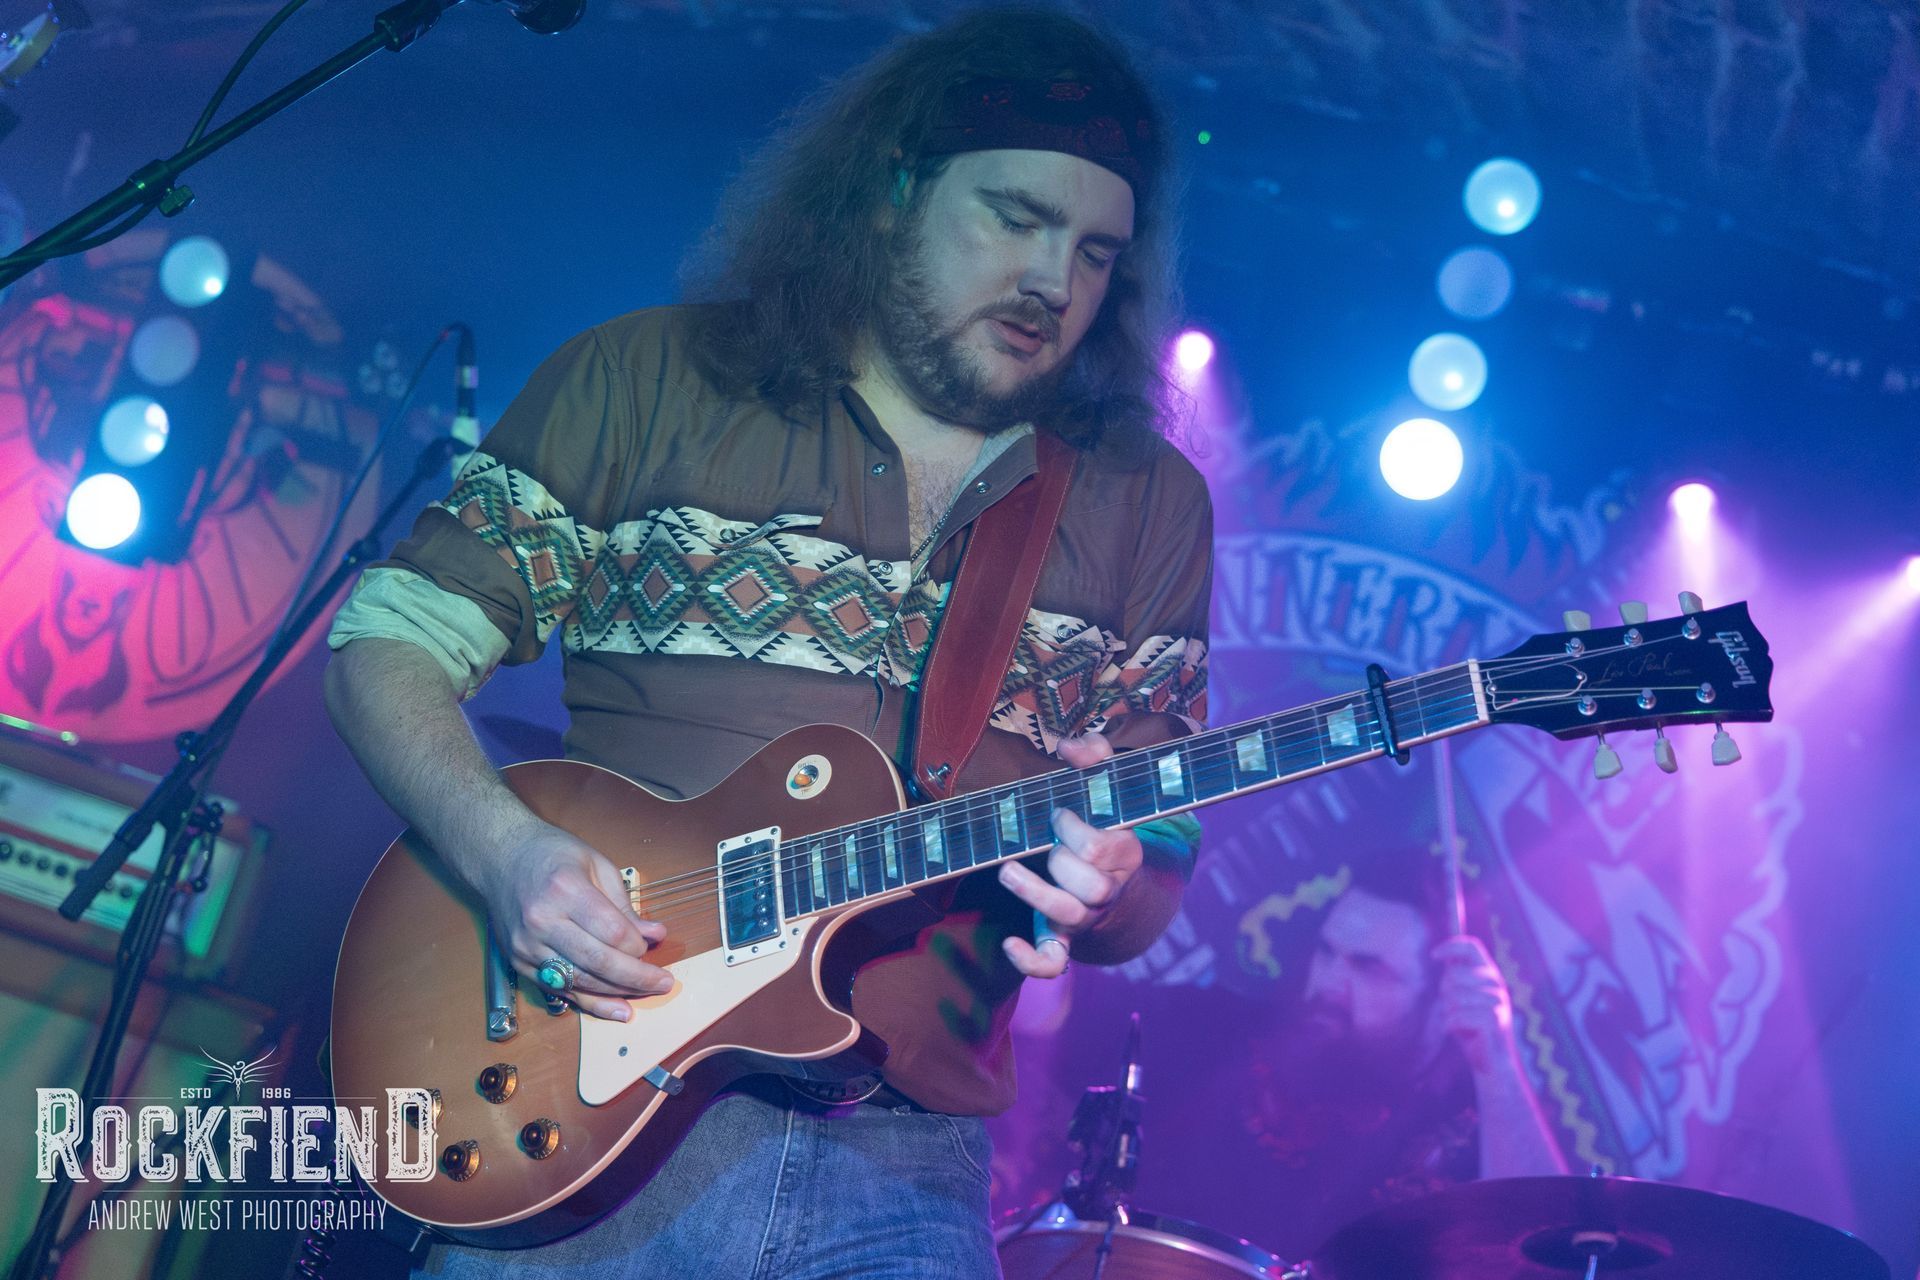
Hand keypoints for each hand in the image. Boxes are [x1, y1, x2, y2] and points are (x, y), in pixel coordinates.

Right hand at [475, 819, 672, 1021]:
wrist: (500, 858)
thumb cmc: (552, 856)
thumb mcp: (596, 865)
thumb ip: (624, 904)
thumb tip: (654, 934)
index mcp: (565, 890)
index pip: (612, 932)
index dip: (638, 945)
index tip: (651, 945)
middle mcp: (542, 921)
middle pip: (598, 961)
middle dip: (637, 977)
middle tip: (664, 982)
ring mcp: (527, 946)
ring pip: (581, 982)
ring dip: (618, 993)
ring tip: (646, 994)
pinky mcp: (520, 963)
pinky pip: (561, 991)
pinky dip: (592, 1004)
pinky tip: (617, 1009)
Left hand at [998, 732, 1142, 979]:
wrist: (1118, 881)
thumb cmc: (1104, 824)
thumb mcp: (1105, 787)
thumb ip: (1094, 757)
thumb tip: (1068, 745)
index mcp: (1124, 852)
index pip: (1102, 848)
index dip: (1075, 829)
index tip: (1058, 814)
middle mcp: (1108, 889)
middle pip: (1091, 885)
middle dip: (1062, 859)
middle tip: (1046, 840)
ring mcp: (1086, 916)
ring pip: (1071, 916)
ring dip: (1036, 894)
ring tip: (1007, 870)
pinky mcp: (1064, 937)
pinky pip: (1054, 962)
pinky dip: (1031, 960)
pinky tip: (1009, 942)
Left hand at [1433, 934, 1521, 1077]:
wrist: (1492, 1062)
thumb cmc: (1472, 1028)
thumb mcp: (1463, 998)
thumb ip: (1456, 978)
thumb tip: (1441, 954)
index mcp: (1489, 975)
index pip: (1472, 946)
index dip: (1450, 946)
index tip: (1433, 956)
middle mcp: (1497, 984)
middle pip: (1454, 975)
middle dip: (1445, 994)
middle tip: (1454, 1010)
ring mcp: (1497, 1002)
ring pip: (1453, 997)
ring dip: (1449, 1013)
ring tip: (1461, 1023)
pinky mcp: (1494, 1020)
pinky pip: (1456, 1016)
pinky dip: (1450, 1026)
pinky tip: (1459, 1032)